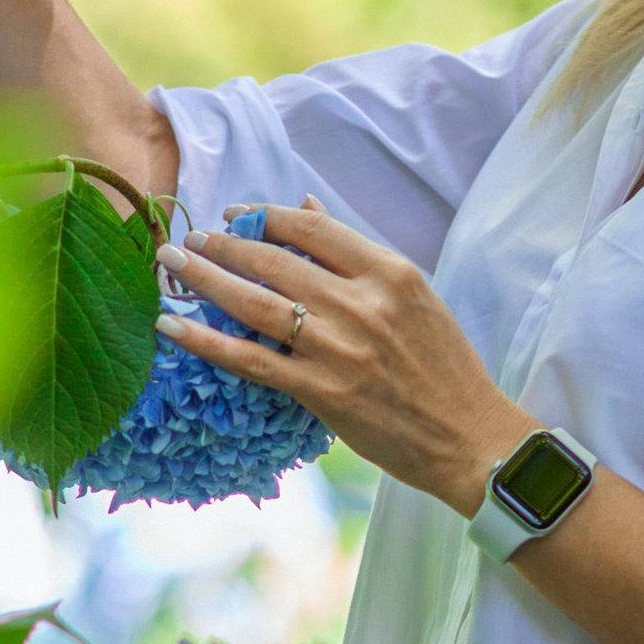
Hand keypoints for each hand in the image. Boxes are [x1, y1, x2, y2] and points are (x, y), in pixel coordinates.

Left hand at [158, 202, 528, 512]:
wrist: (470, 437)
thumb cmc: (444, 368)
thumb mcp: (414, 296)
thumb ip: (357, 254)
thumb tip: (307, 207)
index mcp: (390, 273)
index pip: (313, 228)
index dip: (264, 215)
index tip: (233, 214)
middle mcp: (363, 304)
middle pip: (275, 260)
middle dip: (222, 245)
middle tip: (189, 239)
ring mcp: (340, 349)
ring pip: (255, 304)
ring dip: (205, 280)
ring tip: (172, 265)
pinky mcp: (323, 392)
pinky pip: (250, 360)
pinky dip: (205, 341)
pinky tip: (173, 327)